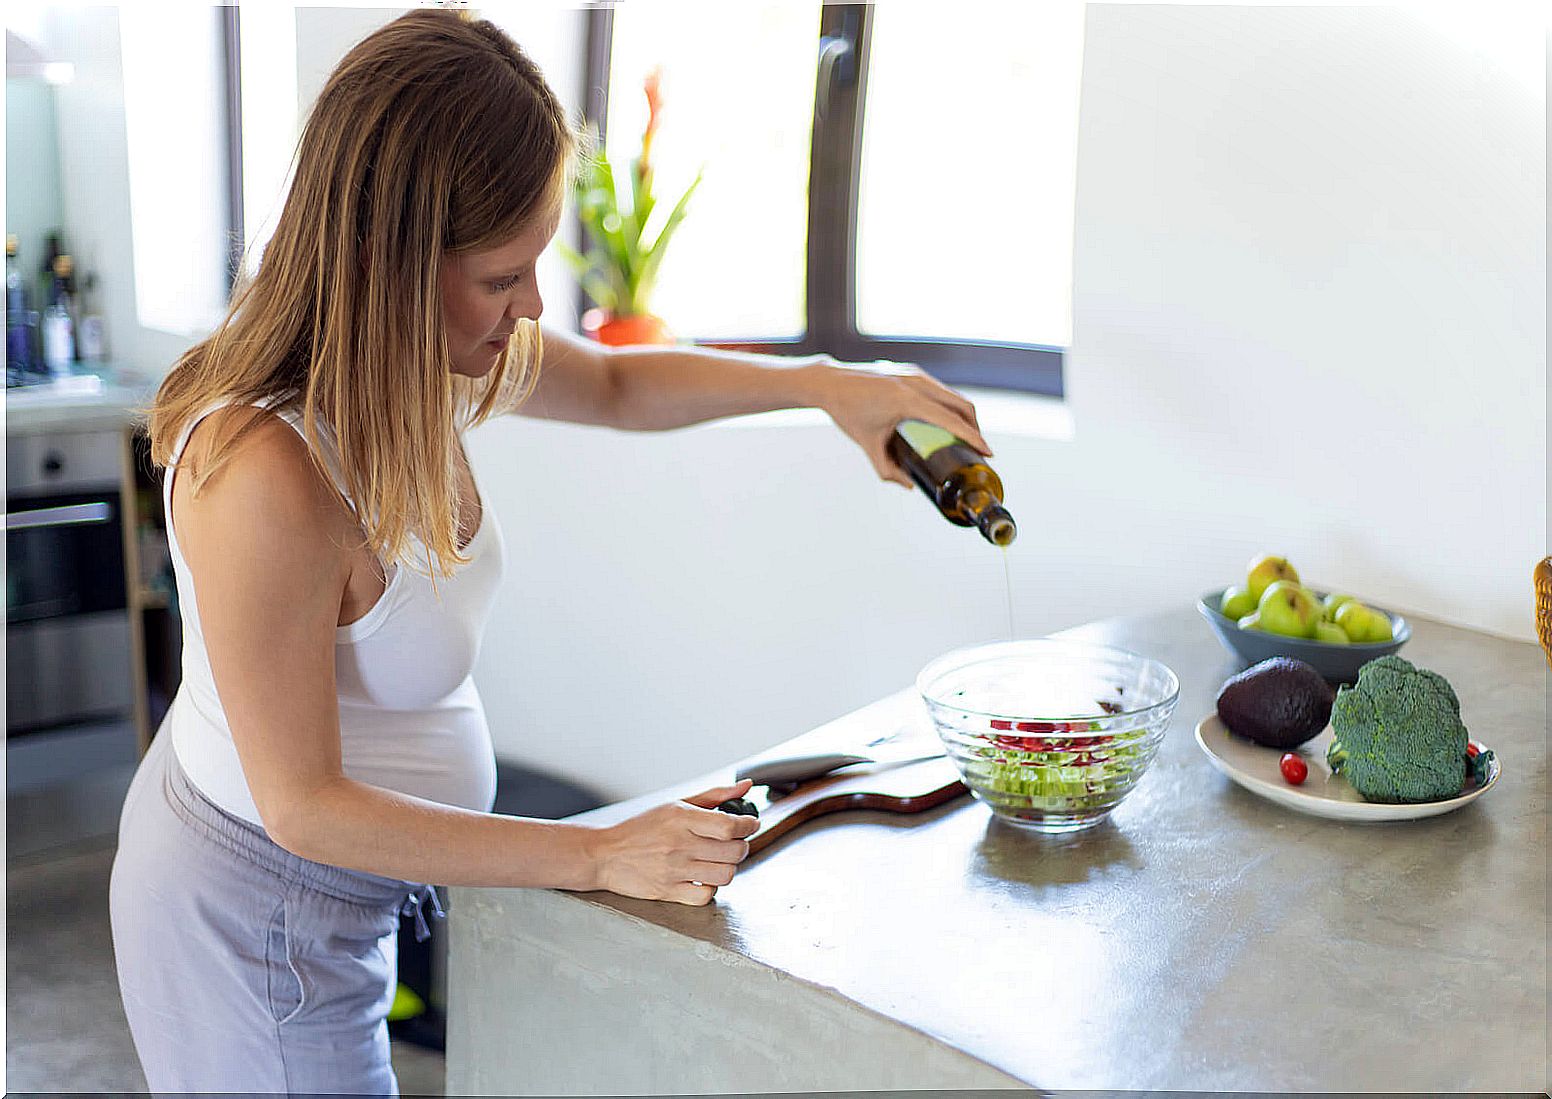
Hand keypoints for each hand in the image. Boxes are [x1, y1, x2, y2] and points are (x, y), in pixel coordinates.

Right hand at [590, 779, 759, 905]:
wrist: (605, 854)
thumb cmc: (640, 828)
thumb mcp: (675, 804)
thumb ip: (714, 795)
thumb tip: (747, 786)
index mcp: (681, 818)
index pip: (730, 826)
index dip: (748, 825)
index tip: (750, 824)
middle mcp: (679, 844)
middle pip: (733, 852)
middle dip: (741, 847)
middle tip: (734, 844)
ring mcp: (674, 870)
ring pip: (725, 875)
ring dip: (728, 868)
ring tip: (718, 860)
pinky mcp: (668, 892)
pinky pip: (705, 895)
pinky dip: (710, 888)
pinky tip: (703, 877)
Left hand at [802, 358, 992, 488]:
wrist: (830, 383)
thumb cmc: (848, 413)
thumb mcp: (869, 446)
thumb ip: (888, 470)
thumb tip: (910, 485)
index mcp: (906, 400)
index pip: (950, 420)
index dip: (973, 438)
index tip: (988, 453)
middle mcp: (915, 383)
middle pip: (960, 405)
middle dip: (975, 428)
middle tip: (980, 450)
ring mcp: (914, 374)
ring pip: (952, 395)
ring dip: (965, 416)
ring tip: (968, 438)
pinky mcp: (911, 372)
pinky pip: (940, 390)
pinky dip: (951, 406)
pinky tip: (951, 421)